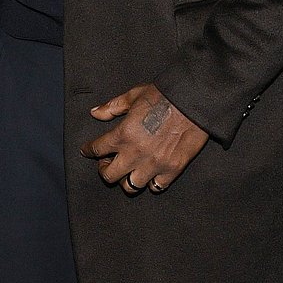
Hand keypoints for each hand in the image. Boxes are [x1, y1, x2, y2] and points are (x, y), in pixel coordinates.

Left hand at [79, 84, 208, 194]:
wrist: (195, 101)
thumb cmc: (165, 95)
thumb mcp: (134, 95)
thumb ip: (112, 106)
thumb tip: (95, 113)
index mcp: (123, 134)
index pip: (97, 149)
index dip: (89, 150)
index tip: (87, 151)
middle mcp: (135, 153)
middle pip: (109, 176)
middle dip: (104, 169)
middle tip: (107, 163)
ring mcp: (154, 164)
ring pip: (130, 186)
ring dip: (126, 179)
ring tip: (129, 171)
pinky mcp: (172, 169)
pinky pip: (156, 187)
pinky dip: (151, 183)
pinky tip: (150, 174)